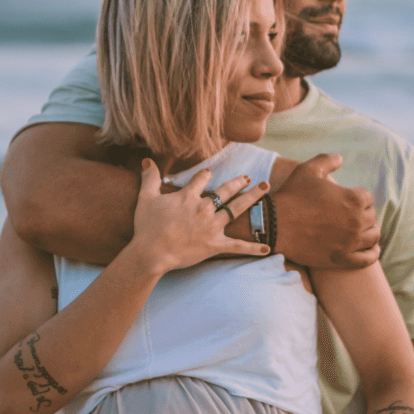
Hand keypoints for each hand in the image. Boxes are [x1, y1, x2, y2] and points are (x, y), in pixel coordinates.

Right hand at [128, 159, 270, 273]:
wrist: (152, 252)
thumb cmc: (147, 226)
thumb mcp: (146, 198)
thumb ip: (150, 178)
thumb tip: (146, 160)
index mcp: (189, 196)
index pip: (201, 179)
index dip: (205, 175)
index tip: (209, 173)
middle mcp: (204, 208)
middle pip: (225, 191)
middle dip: (238, 182)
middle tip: (248, 177)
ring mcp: (212, 226)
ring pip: (236, 209)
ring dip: (252, 198)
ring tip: (264, 188)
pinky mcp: (215, 244)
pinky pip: (237, 246)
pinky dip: (253, 248)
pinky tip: (267, 248)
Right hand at [271, 153, 379, 268]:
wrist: (275, 225)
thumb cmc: (292, 195)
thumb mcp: (308, 170)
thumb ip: (327, 160)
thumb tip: (340, 158)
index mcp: (354, 198)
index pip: (368, 198)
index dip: (357, 197)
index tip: (346, 201)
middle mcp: (357, 220)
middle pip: (371, 217)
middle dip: (362, 214)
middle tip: (349, 216)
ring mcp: (351, 242)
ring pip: (373, 236)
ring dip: (368, 232)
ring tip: (359, 231)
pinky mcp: (342, 259)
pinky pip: (367, 259)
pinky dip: (372, 253)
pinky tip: (370, 249)